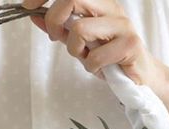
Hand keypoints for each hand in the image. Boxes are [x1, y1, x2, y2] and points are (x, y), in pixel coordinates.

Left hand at [21, 0, 165, 89]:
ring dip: (75, 50)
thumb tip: (34, 16)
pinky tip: (100, 69)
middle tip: (55, 37)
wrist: (140, 79)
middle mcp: (111, 7)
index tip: (27, 7)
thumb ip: (60, 30)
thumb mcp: (80, 44)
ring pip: (79, 28)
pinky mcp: (130, 44)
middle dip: (54, 20)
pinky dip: (91, 67)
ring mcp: (122, 24)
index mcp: (99, 3)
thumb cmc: (110, 60)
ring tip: (85, 57)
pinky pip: (94, 56)